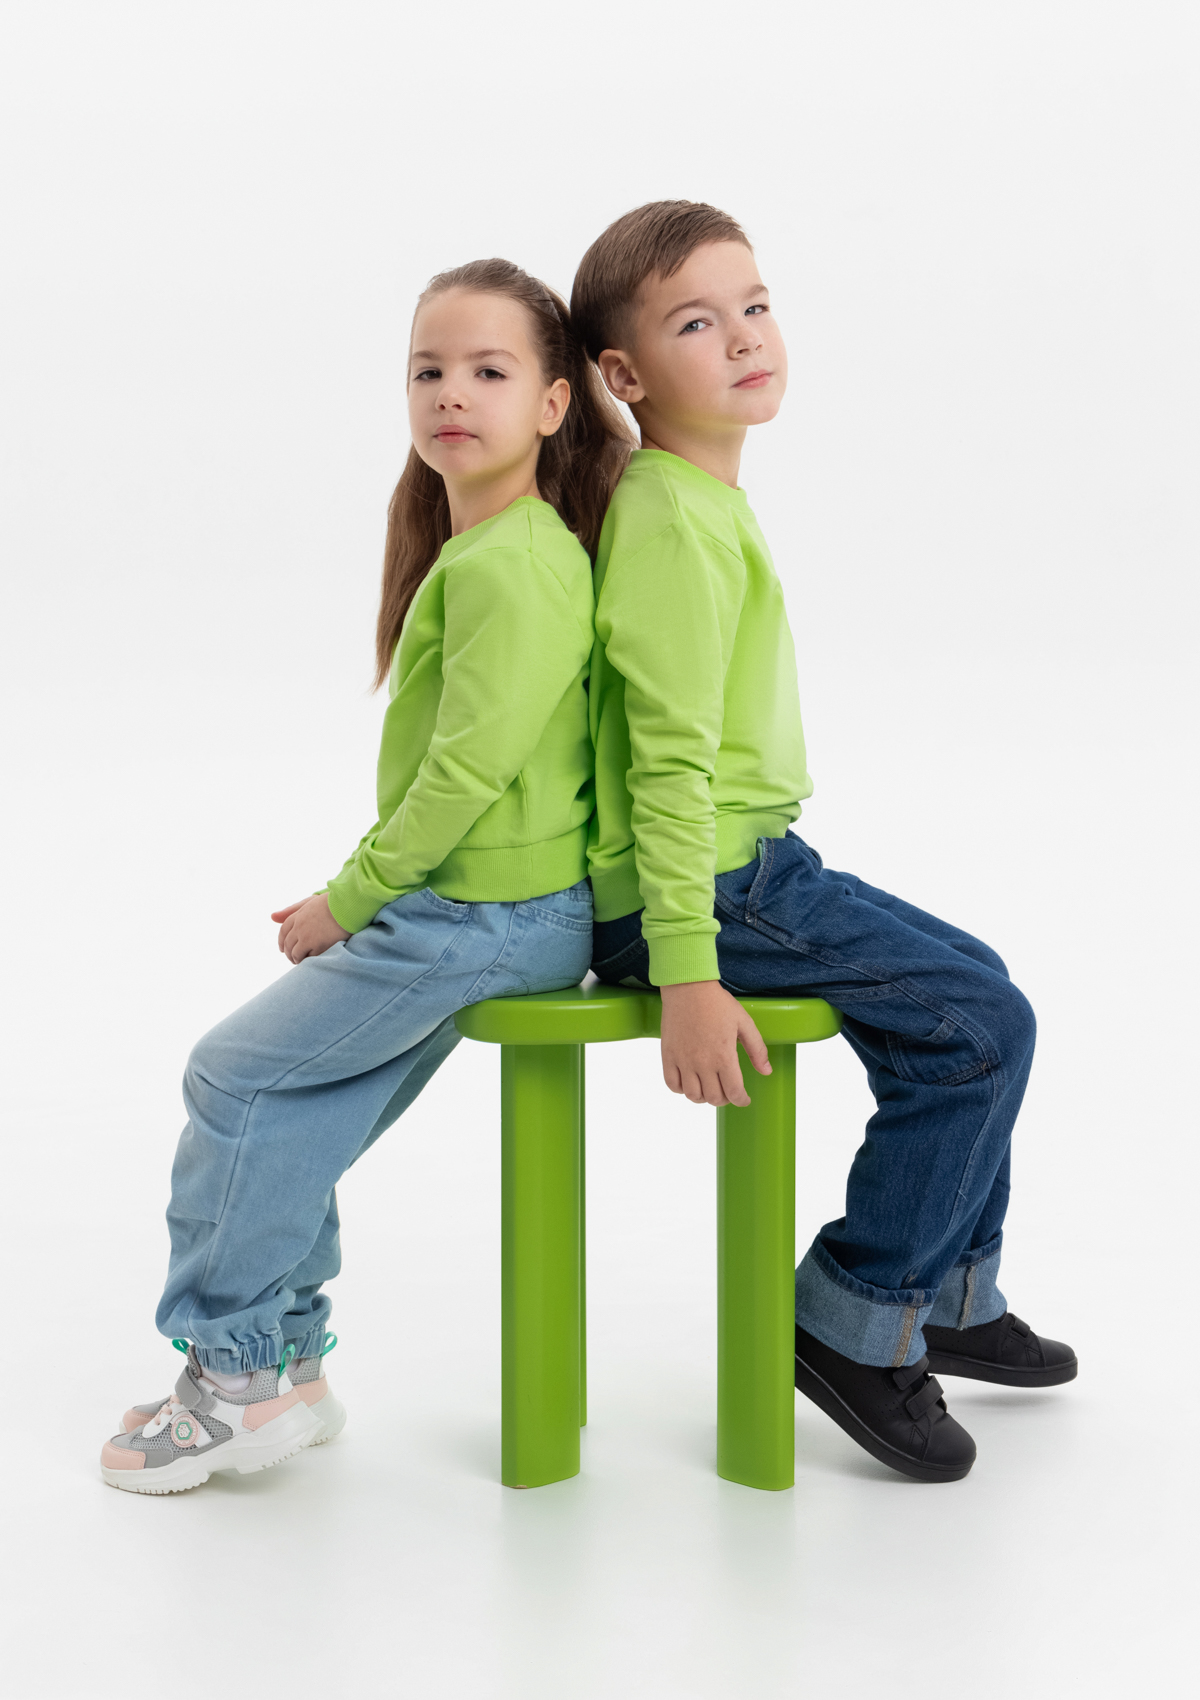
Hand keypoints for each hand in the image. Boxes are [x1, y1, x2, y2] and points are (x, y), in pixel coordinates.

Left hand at [271, 894, 350, 964]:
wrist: (348, 906)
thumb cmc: (332, 902)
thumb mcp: (310, 902)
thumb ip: (291, 909)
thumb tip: (271, 917)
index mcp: (297, 916)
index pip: (283, 931)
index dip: (282, 941)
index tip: (283, 948)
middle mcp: (299, 927)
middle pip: (288, 944)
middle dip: (288, 953)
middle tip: (293, 958)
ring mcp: (307, 937)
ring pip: (295, 953)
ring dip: (296, 959)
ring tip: (301, 962)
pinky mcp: (318, 946)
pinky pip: (308, 958)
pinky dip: (308, 961)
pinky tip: (311, 962)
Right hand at [659, 980, 770, 1107]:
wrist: (688, 988)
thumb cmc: (717, 1003)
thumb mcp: (744, 1023)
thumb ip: (757, 1049)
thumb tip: (766, 1071)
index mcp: (724, 1056)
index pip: (734, 1093)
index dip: (741, 1100)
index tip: (743, 1098)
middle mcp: (702, 1063)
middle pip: (714, 1098)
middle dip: (724, 1099)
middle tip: (727, 1090)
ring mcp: (683, 1061)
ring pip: (692, 1095)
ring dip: (703, 1097)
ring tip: (708, 1087)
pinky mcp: (668, 1056)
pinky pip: (672, 1085)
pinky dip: (681, 1089)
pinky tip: (689, 1081)